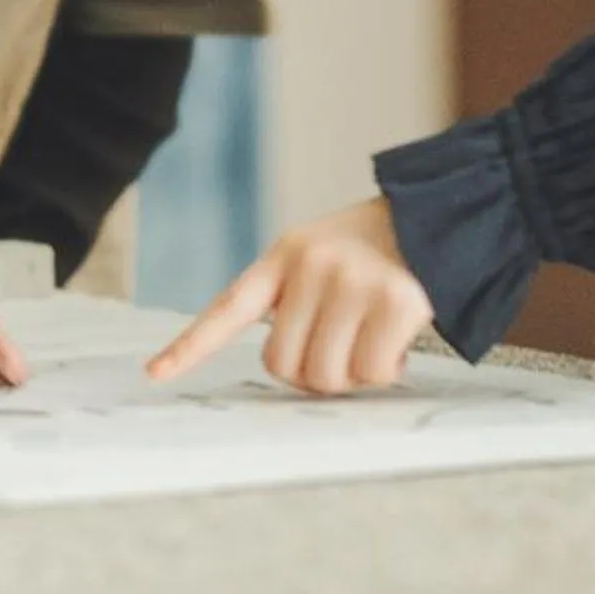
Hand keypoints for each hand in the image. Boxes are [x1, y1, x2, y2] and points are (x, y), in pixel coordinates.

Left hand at [145, 196, 433, 393]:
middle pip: (283, 367)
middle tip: (342, 350)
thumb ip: (296, 304)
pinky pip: (372, 372)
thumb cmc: (373, 256)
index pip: (227, 309)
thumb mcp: (321, 258)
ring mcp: (352, 281)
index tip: (155, 373)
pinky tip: (399, 342)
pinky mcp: (395, 301)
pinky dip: (386, 370)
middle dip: (313, 373)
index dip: (190, 347)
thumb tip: (294, 372)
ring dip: (351, 375)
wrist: (439, 218)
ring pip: (327, 376)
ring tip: (371, 340)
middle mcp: (311, 265)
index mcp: (284, 257)